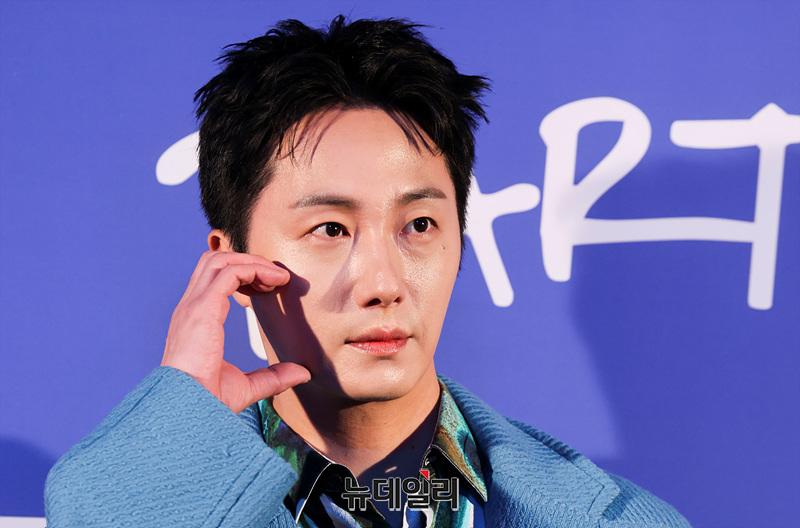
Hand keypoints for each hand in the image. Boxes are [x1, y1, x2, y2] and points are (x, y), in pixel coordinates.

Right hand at [161, 250, 310, 412]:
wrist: (186, 411)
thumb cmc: (207, 402)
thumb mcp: (247, 386)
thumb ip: (274, 376)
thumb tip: (302, 373)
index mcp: (195, 320)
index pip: (213, 279)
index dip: (243, 275)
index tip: (269, 288)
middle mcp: (191, 308)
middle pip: (214, 261)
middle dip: (248, 261)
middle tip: (276, 277)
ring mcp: (194, 306)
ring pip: (220, 260)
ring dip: (252, 262)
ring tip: (277, 276)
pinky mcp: (203, 309)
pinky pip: (229, 272)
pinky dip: (254, 269)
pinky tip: (273, 282)